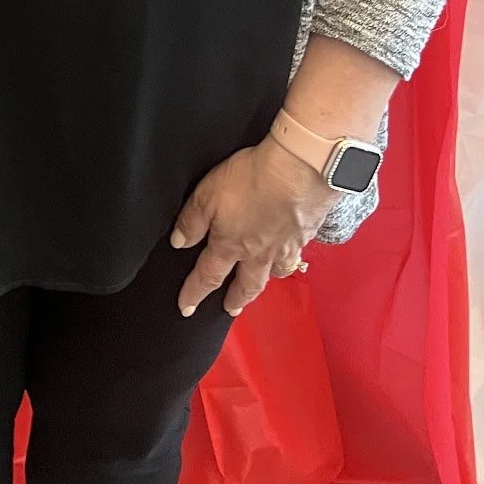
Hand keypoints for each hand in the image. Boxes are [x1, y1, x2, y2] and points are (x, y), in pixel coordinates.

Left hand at [172, 136, 337, 317]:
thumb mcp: (207, 195)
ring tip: (257, 288)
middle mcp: (258, 253)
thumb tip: (179, 243)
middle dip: (235, 299)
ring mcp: (284, 246)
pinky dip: (287, 264)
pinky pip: (294, 257)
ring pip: (272, 274)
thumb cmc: (250, 180)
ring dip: (262, 285)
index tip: (186, 308)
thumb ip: (191, 221)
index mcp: (230, 245)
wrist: (298, 172)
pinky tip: (287, 258)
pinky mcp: (304, 235)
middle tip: (229, 311)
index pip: (208, 276)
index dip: (194, 293)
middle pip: (245, 285)